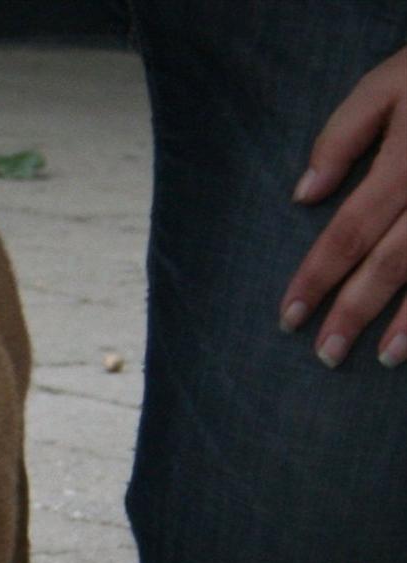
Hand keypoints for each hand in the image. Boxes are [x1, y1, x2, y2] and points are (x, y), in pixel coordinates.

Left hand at [279, 47, 406, 368]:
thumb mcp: (389, 83)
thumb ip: (342, 136)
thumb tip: (303, 195)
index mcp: (405, 162)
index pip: (349, 231)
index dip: (317, 276)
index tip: (289, 316)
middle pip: (392, 261)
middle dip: (355, 310)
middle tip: (325, 355)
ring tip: (385, 358)